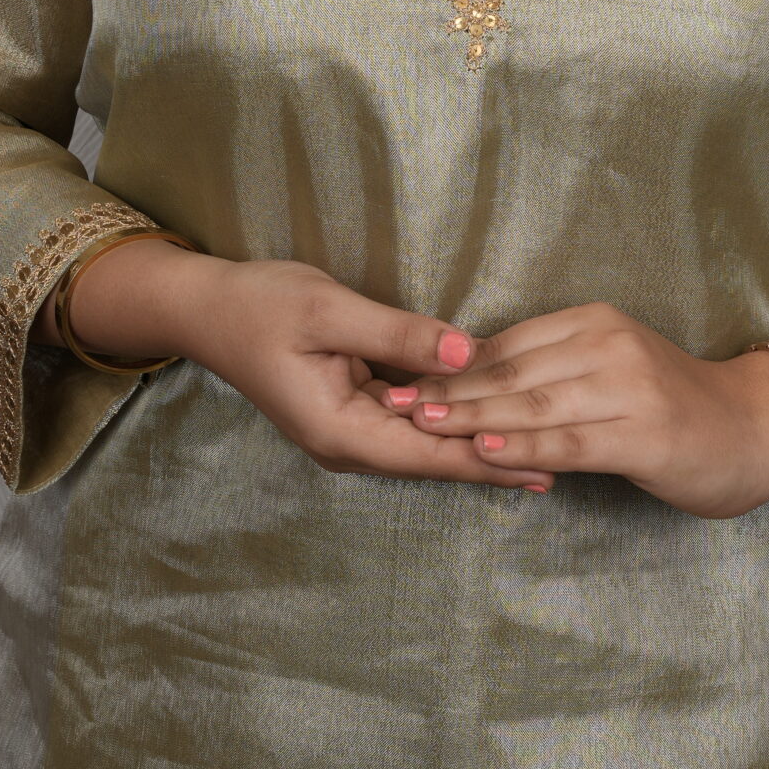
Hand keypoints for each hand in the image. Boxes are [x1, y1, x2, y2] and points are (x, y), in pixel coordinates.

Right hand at [52, 243, 554, 494]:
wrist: (206, 308)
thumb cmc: (259, 304)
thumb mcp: (329, 309)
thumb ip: (398, 334)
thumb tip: (465, 353)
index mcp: (339, 429)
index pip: (428, 452)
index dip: (487, 458)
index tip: (541, 464)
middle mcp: (346, 443)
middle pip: (432, 457)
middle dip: (493, 459)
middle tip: (562, 464)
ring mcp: (347, 429)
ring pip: (423, 442)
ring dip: (475, 443)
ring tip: (539, 450)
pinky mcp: (351, 410)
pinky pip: (410, 422)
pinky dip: (448, 420)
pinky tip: (487, 417)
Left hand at [369, 303, 768, 517]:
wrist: (755, 431)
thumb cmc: (674, 406)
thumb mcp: (612, 368)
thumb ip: (552, 369)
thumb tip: (470, 380)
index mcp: (594, 322)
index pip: (506, 344)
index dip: (449, 366)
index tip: (400, 380)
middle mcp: (609, 345)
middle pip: (510, 371)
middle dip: (446, 391)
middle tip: (392, 404)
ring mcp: (629, 388)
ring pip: (532, 404)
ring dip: (471, 418)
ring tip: (422, 427)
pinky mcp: (643, 434)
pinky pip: (569, 441)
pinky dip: (521, 445)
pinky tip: (483, 452)